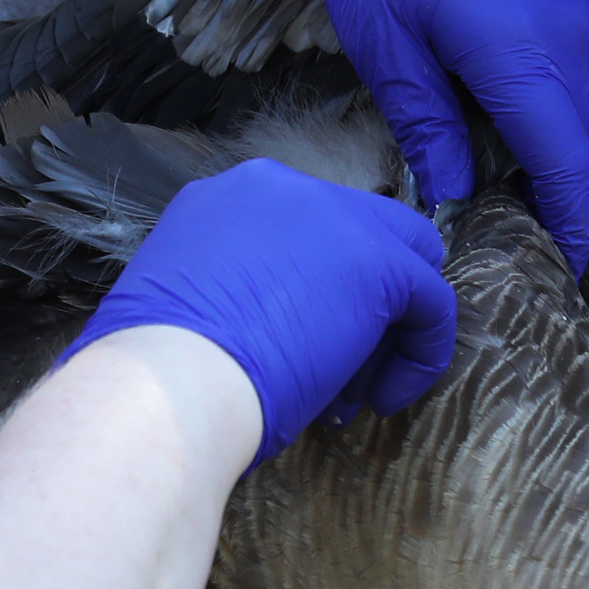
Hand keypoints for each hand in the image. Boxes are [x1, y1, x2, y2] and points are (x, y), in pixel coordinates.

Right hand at [61, 159, 457, 463]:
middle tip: (335, 372)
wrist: (169, 386)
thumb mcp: (184, 306)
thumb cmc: (157, 372)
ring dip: (386, 329)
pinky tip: (382, 399)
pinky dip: (419, 354)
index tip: (293, 350)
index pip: (300, 234)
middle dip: (356, 304)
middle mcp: (279, 189)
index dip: (309, 295)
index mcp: (223, 199)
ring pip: (403, 256)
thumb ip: (227, 295)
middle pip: (356, 232)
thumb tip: (255, 329)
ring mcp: (333, 216)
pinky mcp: (379, 262)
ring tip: (352, 395)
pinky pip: (431, 301)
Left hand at [313, 0, 588, 268]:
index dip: (567, 226)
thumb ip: (429, 128)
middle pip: (581, 140)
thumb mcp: (387, 46)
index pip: (566, 166)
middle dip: (556, 192)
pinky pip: (584, 65)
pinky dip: (556, 101)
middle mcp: (574, 28)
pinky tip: (505, 112)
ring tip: (501, 179)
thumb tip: (454, 196)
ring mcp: (585, 1)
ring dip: (555, 145)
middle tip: (508, 233)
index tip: (556, 270)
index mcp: (524, 51)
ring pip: (586, 103)